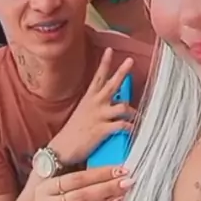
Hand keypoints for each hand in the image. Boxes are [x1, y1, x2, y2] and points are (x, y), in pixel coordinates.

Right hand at [31, 165, 132, 200]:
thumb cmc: (55, 199)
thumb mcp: (59, 183)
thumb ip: (80, 176)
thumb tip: (111, 167)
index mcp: (45, 188)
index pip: (76, 179)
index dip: (100, 174)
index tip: (121, 171)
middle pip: (79, 198)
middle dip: (106, 189)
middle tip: (126, 184)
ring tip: (120, 200)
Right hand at [51, 48, 135, 164]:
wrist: (61, 149)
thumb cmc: (72, 133)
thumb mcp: (82, 114)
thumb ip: (96, 108)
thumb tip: (110, 106)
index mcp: (89, 99)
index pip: (98, 77)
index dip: (105, 63)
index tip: (110, 50)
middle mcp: (94, 104)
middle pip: (111, 84)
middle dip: (122, 72)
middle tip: (130, 60)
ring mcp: (99, 116)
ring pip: (123, 106)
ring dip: (134, 111)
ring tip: (139, 116)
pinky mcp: (102, 130)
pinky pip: (122, 125)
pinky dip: (131, 127)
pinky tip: (136, 131)